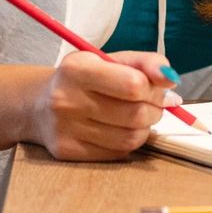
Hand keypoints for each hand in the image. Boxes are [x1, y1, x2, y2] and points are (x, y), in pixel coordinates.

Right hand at [27, 50, 179, 160]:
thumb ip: (145, 63)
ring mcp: (65, 129)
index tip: (160, 87)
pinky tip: (121, 129)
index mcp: (77, 68)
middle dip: (155, 109)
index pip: (133, 85)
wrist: (40, 104)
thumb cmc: (85, 78)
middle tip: (153, 104)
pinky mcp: (67, 151)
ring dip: (145, 127)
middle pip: (135, 114)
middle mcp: (66, 99)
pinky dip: (129, 142)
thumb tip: (172, 80)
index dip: (156, 88)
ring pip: (130, 137)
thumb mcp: (111, 60)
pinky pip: (117, 152)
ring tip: (138, 116)